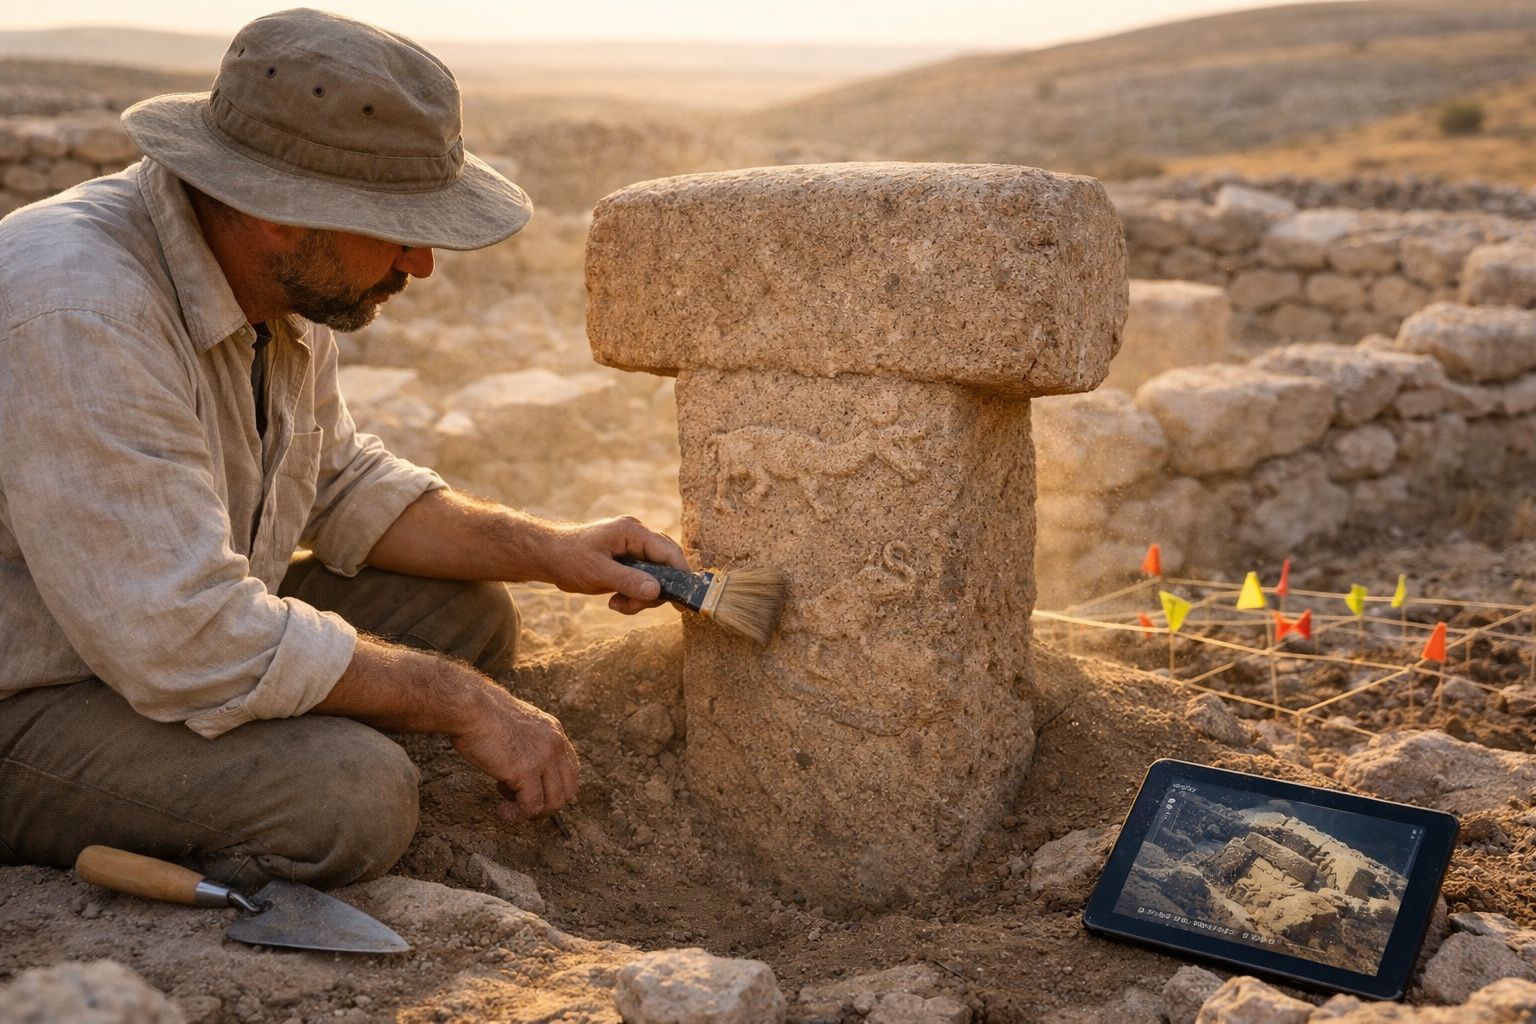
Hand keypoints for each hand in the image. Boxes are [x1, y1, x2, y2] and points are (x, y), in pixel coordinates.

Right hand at [449, 684, 579, 822]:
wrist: (469, 708)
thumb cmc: (480, 715)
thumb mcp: (516, 725)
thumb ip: (527, 742)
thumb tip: (520, 765)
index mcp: (554, 731)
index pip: (570, 769)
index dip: (553, 787)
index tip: (531, 791)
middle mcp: (554, 744)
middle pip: (568, 789)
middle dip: (546, 805)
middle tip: (521, 805)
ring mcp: (543, 757)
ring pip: (553, 802)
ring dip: (531, 812)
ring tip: (508, 806)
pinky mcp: (526, 771)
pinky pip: (531, 807)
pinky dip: (516, 815)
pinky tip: (501, 811)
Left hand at [542, 515, 689, 614]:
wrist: (547, 557)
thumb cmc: (569, 558)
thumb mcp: (598, 572)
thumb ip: (629, 581)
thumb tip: (657, 592)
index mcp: (633, 531)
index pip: (669, 551)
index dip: (680, 574)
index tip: (682, 599)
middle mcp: (637, 537)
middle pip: (665, 565)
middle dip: (654, 591)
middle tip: (633, 605)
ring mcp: (633, 550)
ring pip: (655, 577)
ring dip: (641, 596)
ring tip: (619, 604)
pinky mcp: (627, 563)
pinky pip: (642, 581)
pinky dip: (633, 596)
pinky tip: (615, 602)